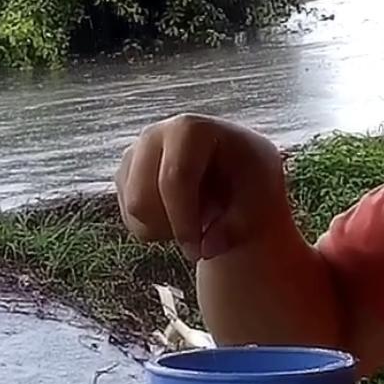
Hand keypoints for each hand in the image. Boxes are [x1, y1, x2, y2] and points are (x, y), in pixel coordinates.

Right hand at [116, 114, 294, 261]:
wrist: (236, 171)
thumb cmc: (251, 181)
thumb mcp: (257, 201)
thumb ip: (235, 227)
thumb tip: (207, 248)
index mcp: (191, 129)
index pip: (174, 178)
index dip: (183, 221)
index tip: (199, 253)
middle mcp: (155, 134)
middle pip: (142, 199)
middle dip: (171, 229)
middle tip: (201, 241)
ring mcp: (136, 152)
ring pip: (133, 211)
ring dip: (164, 230)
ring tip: (197, 221)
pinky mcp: (126, 173)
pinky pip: (129, 216)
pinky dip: (153, 228)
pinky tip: (180, 216)